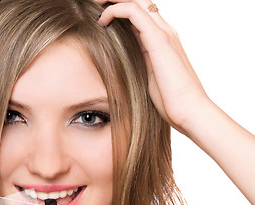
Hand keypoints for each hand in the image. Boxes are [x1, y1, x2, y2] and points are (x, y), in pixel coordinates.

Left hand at [96, 0, 210, 133]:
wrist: (190, 112)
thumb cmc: (172, 103)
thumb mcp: (149, 80)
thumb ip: (139, 66)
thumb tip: (123, 66)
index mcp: (163, 41)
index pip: (142, 14)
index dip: (121, 10)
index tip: (100, 17)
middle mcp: (166, 32)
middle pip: (140, 2)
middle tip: (96, 3)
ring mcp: (164, 33)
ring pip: (137, 1)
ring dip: (113, 0)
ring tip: (96, 4)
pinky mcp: (159, 39)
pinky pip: (133, 12)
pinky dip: (115, 10)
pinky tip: (102, 20)